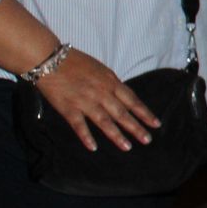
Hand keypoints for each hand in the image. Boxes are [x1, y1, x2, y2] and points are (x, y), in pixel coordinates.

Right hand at [35, 48, 159, 151]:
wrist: (50, 59)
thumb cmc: (75, 62)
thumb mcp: (101, 69)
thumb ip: (111, 84)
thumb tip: (121, 97)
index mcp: (111, 82)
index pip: (132, 100)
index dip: (144, 113)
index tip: (156, 124)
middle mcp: (102, 93)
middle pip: (122, 113)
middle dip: (136, 127)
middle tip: (147, 140)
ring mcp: (85, 101)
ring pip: (105, 121)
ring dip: (116, 135)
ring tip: (127, 147)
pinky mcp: (68, 108)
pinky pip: (79, 125)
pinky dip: (86, 137)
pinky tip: (93, 147)